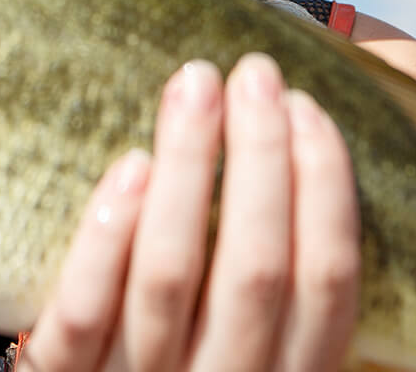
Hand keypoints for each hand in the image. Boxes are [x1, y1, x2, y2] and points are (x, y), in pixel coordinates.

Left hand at [20, 55, 360, 371]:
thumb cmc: (192, 348)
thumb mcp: (255, 331)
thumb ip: (282, 261)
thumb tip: (302, 126)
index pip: (329, 279)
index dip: (325, 186)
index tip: (306, 106)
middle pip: (255, 268)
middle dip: (261, 156)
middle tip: (253, 72)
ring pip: (169, 275)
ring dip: (188, 166)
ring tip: (193, 85)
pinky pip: (86, 311)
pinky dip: (108, 236)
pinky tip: (131, 165)